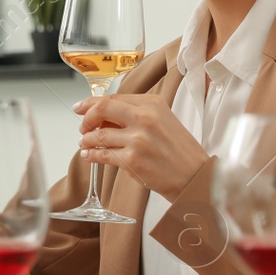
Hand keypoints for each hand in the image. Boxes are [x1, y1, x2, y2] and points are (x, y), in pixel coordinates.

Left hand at [75, 94, 209, 200]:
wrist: (195, 176)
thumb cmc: (180, 151)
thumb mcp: (163, 120)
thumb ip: (136, 113)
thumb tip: (103, 114)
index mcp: (152, 103)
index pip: (113, 98)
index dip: (91, 103)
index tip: (80, 107)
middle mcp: (145, 118)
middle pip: (101, 109)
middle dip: (86, 118)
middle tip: (83, 127)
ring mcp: (138, 139)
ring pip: (99, 134)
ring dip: (87, 139)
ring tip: (85, 143)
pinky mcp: (132, 160)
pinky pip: (103, 154)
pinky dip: (91, 154)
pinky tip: (88, 154)